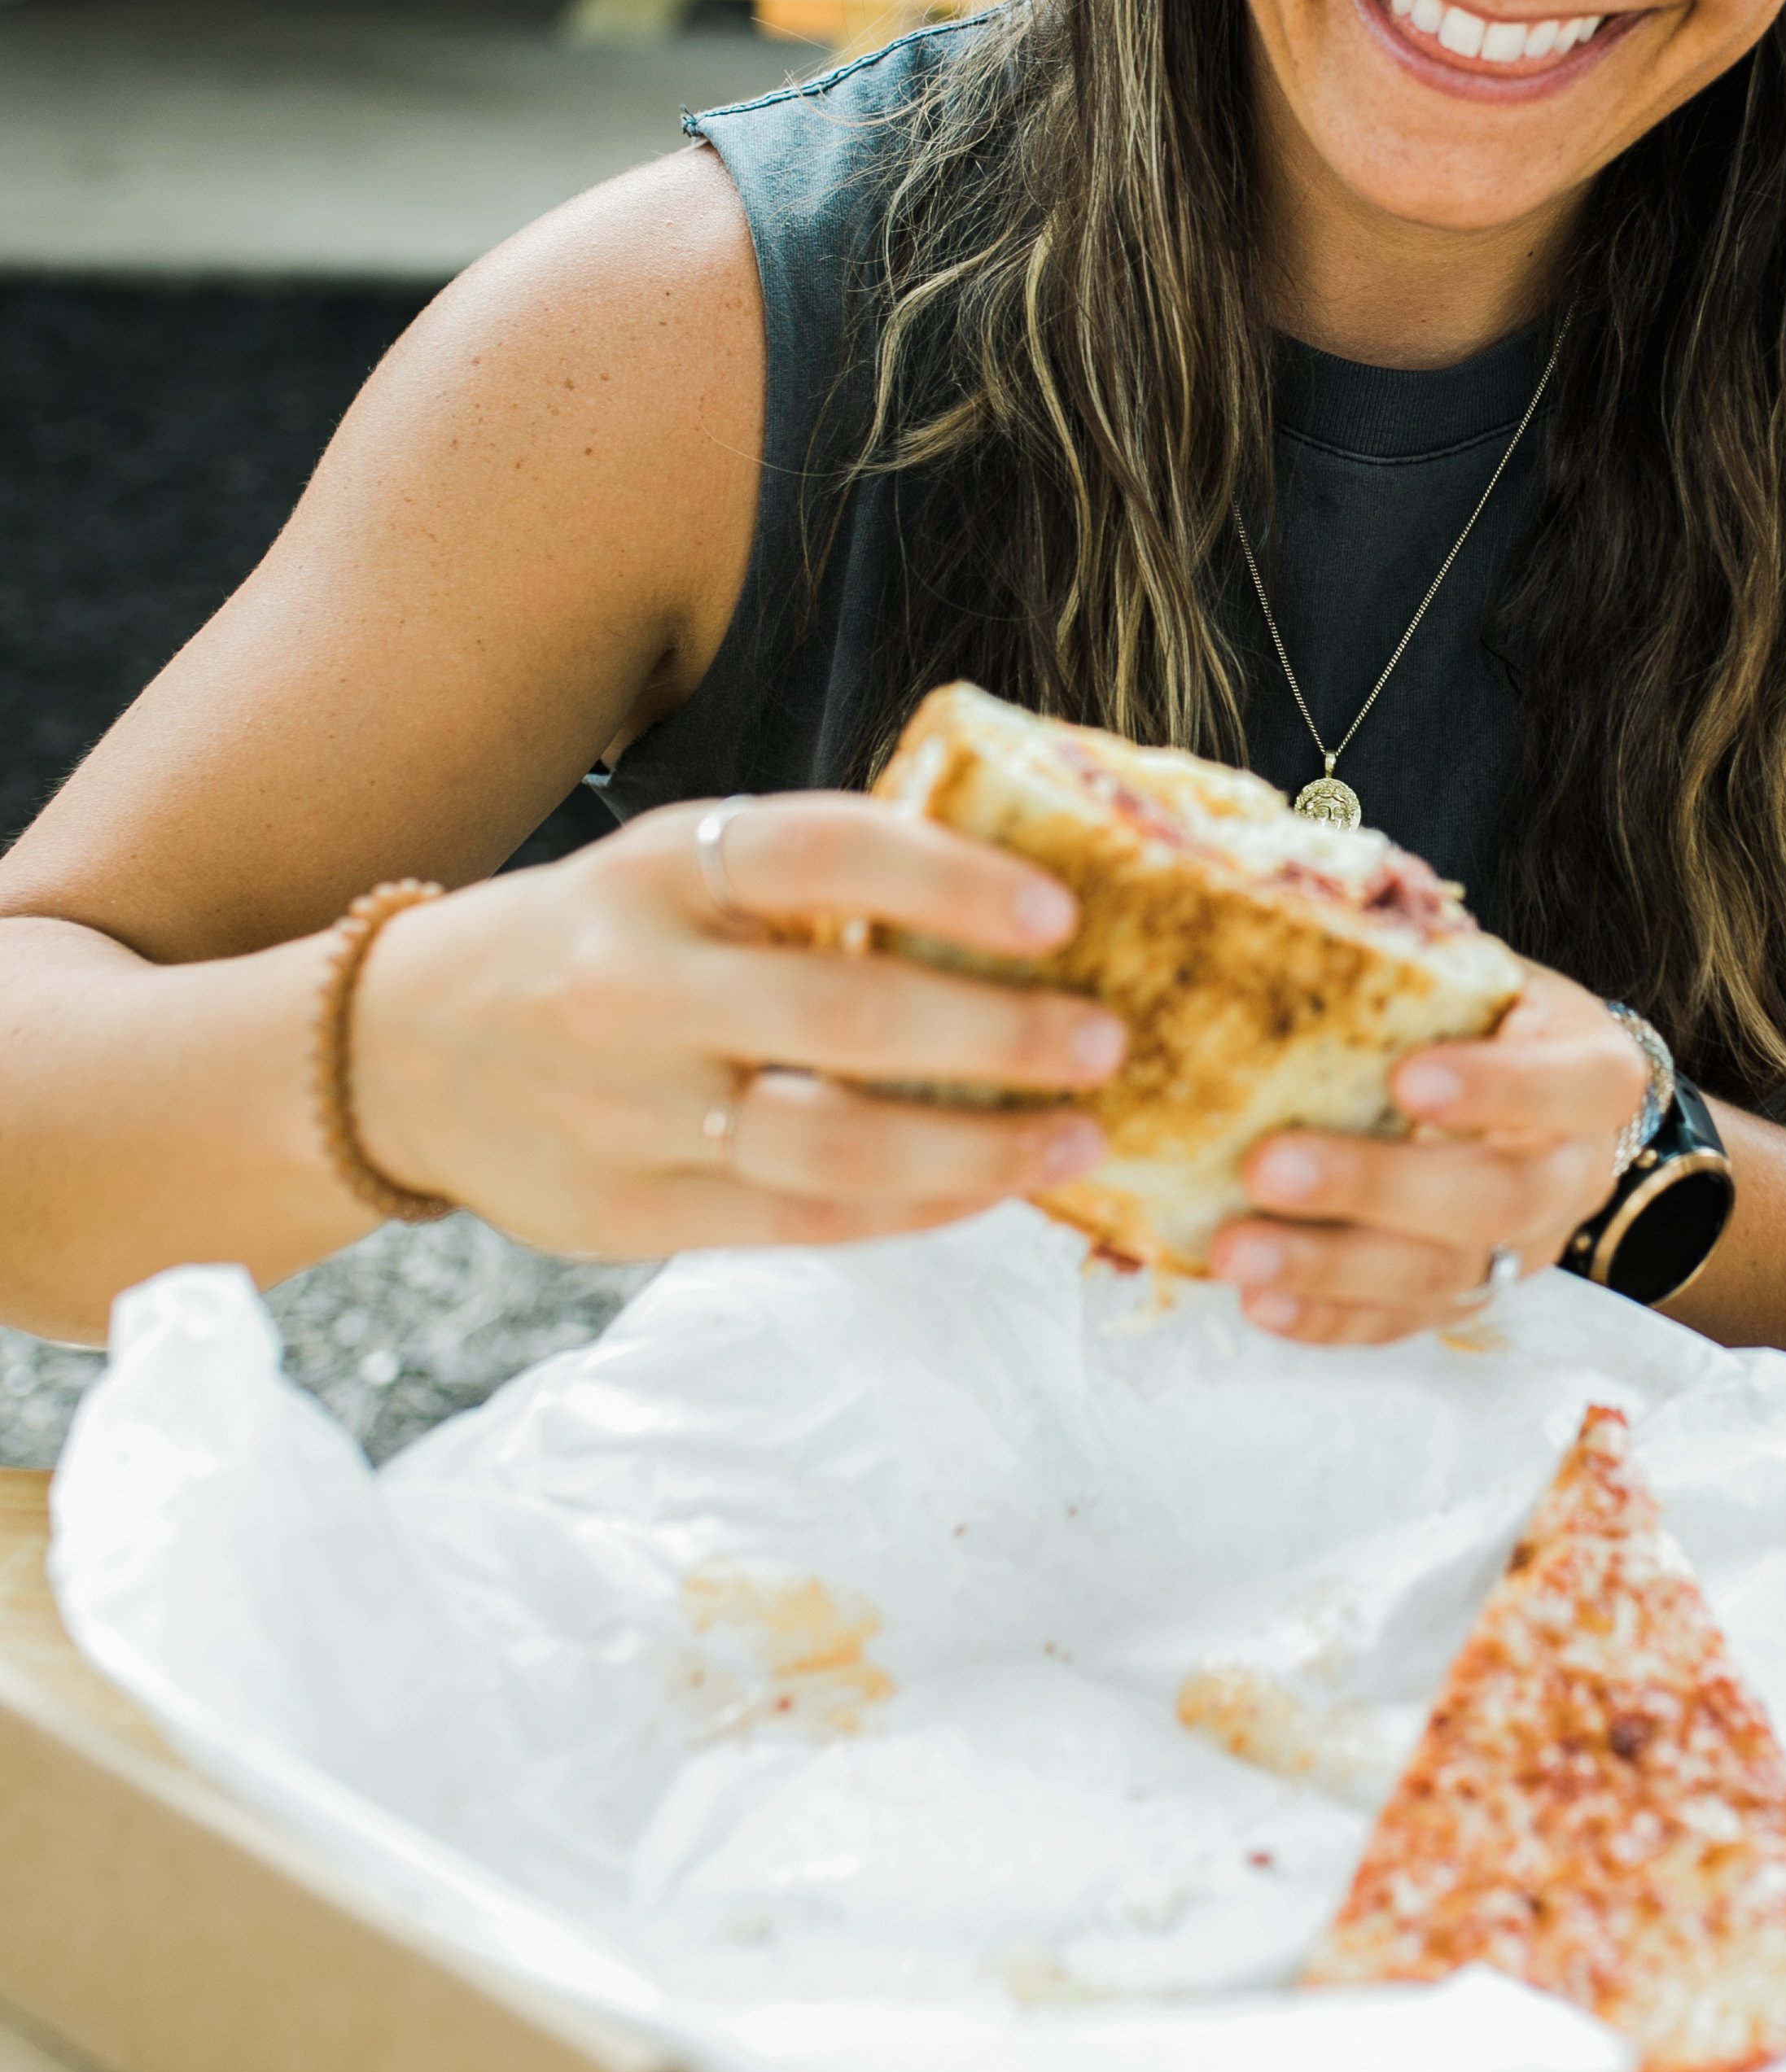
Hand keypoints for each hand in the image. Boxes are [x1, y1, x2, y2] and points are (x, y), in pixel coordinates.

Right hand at [348, 792, 1123, 1261]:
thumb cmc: (593, 944)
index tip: (1059, 912)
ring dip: (975, 1148)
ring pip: (831, 1142)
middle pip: (846, 1013)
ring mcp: (630, 1110)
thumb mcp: (671, 870)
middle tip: (1104, 1038)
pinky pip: (798, 1219)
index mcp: (660, 870)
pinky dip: (910, 1209)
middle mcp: (639, 984)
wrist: (394, 1054)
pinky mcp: (630, 1215)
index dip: (948, 878)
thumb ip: (805, 882)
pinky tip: (986, 1193)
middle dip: (997, 1033)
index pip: (821, 852)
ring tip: (1075, 1138)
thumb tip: (1014, 893)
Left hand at [1209, 965, 1647, 1346]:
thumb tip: (1305, 896)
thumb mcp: (1489, 971)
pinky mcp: (1470, 1296)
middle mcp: (1571, 1175)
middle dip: (1374, 1187)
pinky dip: (1331, 1320)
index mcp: (1594, 1076)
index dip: (1494, 1087)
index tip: (1405, 1076)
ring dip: (1330, 1269)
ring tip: (1234, 1250)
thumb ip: (1427, 958)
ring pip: (1440, 1276)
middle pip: (1491, 1200)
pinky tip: (1260, 1303)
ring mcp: (1526, 1249)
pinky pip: (1404, 1323)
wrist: (1553, 1094)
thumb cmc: (1496, 1013)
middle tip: (1268, 1167)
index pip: (1564, 1086)